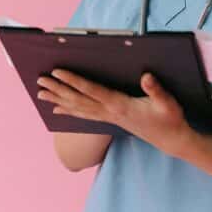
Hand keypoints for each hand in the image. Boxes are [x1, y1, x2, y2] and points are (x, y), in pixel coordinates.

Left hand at [36, 69, 195, 157]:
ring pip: (77, 108)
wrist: (171, 140)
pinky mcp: (109, 119)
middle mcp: (109, 112)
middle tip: (40, 80)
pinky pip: (84, 115)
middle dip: (58, 89)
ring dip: (58, 99)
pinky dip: (68, 110)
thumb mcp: (168, 103)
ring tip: (40, 93)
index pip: (91, 91)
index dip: (73, 81)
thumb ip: (156, 90)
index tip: (58, 71)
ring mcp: (108, 117)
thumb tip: (146, 77)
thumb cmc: (170, 119)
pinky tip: (56, 108)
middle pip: (78, 100)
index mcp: (120, 105)